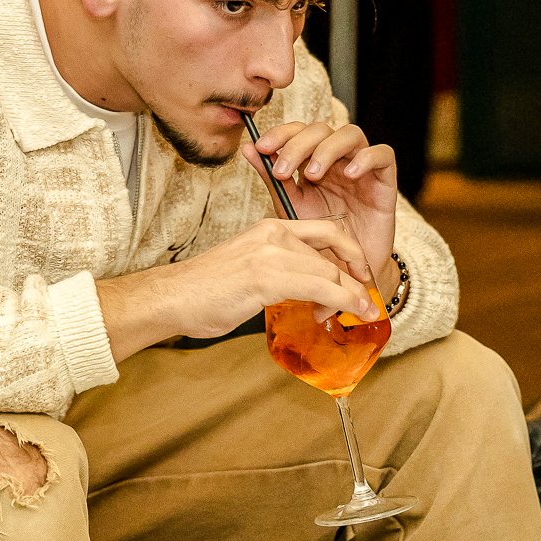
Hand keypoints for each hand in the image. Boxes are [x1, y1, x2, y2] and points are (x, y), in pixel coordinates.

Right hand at [101, 216, 382, 355]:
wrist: (174, 297)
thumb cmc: (205, 291)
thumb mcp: (250, 271)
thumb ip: (279, 273)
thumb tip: (308, 295)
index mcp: (268, 227)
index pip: (324, 230)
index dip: (348, 252)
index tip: (359, 276)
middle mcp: (273, 233)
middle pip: (334, 246)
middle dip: (357, 274)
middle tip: (366, 299)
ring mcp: (271, 253)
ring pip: (331, 270)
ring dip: (354, 294)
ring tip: (362, 312)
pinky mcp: (268, 276)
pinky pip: (321, 287)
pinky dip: (344, 301)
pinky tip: (349, 312)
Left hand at [242, 118, 397, 287]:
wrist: (346, 272)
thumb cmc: (319, 239)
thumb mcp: (290, 206)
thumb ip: (272, 177)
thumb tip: (247, 148)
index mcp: (313, 160)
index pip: (299, 130)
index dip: (281, 133)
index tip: (262, 147)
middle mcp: (338, 159)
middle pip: (321, 129)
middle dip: (298, 144)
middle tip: (282, 170)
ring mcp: (362, 168)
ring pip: (350, 134)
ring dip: (327, 149)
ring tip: (312, 174)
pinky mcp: (385, 181)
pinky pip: (383, 155)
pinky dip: (365, 158)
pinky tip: (349, 174)